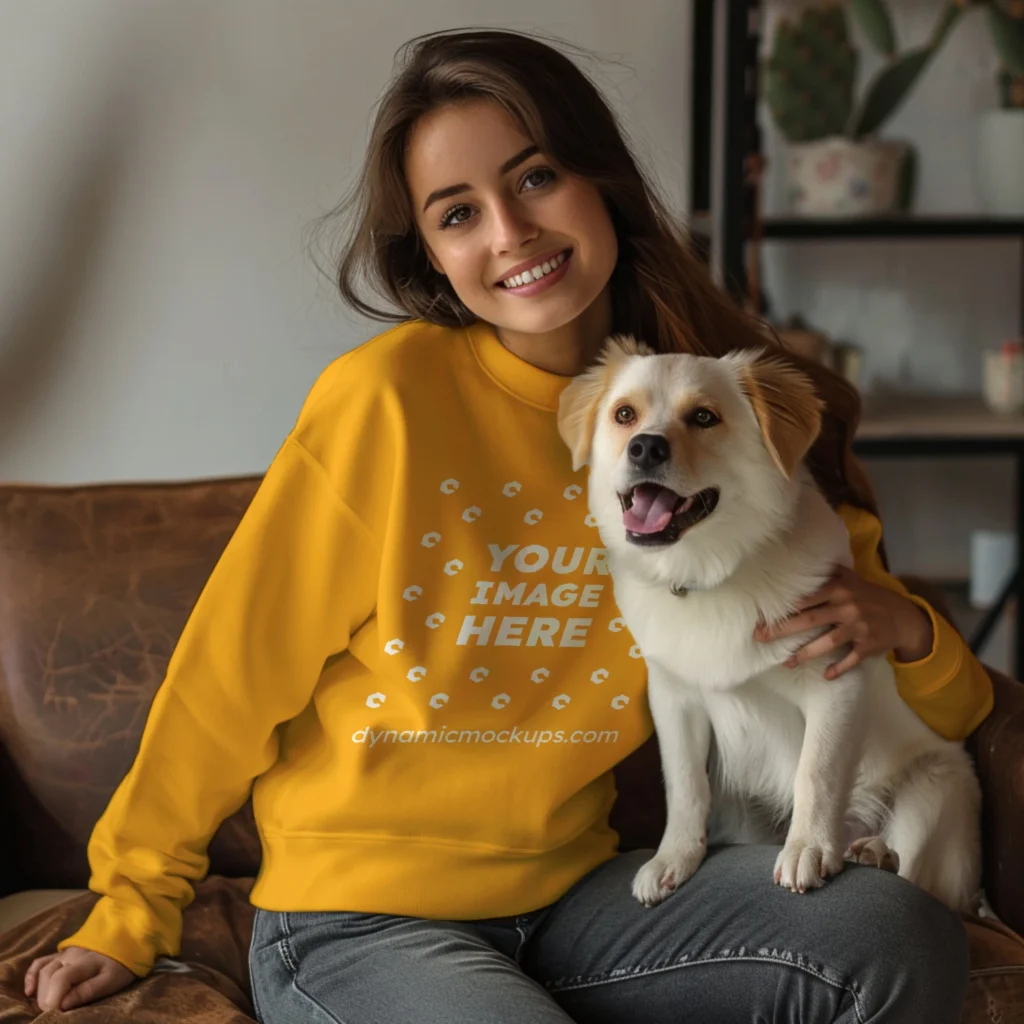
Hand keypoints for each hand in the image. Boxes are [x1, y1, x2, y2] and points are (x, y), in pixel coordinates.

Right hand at [24, 946, 134, 1011]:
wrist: (129, 940)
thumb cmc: (121, 964)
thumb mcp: (111, 981)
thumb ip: (87, 991)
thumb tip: (63, 1005)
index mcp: (84, 962)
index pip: (59, 979)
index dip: (53, 1000)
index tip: (57, 1014)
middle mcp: (70, 955)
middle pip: (48, 976)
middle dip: (47, 998)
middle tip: (55, 1013)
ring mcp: (65, 953)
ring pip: (43, 970)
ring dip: (40, 991)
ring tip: (47, 1006)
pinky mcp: (63, 953)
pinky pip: (41, 962)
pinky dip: (32, 976)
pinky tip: (29, 991)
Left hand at [753, 565, 932, 679]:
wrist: (904, 616)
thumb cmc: (869, 596)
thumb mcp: (851, 579)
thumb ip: (829, 573)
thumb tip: (800, 562)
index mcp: (838, 589)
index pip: (806, 599)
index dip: (784, 607)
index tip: (762, 615)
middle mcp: (847, 607)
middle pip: (810, 620)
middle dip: (783, 630)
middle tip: (760, 637)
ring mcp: (858, 627)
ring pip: (828, 641)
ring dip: (806, 653)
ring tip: (787, 663)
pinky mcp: (868, 645)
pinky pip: (851, 658)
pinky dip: (840, 667)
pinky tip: (826, 675)